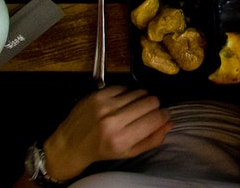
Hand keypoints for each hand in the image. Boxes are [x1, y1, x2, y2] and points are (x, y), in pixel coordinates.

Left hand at [42, 86, 171, 181]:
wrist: (70, 144)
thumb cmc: (102, 151)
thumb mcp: (128, 152)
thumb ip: (152, 139)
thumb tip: (169, 122)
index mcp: (122, 139)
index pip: (156, 118)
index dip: (164, 115)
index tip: (162, 116)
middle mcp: (113, 121)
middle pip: (151, 101)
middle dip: (154, 106)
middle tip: (148, 112)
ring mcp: (104, 105)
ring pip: (139, 91)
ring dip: (141, 98)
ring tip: (133, 107)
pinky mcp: (98, 94)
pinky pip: (125, 87)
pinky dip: (127, 94)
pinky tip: (121, 103)